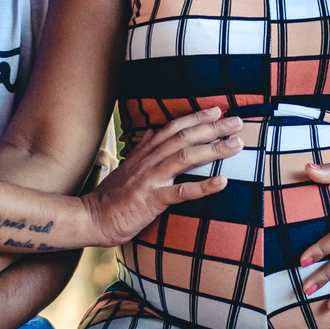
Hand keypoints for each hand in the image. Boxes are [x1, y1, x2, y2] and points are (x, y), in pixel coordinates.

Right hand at [82, 107, 242, 246]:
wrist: (91, 218)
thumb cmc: (111, 196)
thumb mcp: (126, 167)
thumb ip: (142, 149)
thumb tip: (152, 131)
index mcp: (145, 153)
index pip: (173, 128)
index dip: (196, 117)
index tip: (218, 110)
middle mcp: (149, 161)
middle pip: (185, 137)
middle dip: (213, 128)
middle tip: (238, 123)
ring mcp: (151, 179)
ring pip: (186, 157)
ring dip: (214, 149)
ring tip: (236, 145)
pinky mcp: (152, 200)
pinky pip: (181, 192)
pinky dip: (204, 186)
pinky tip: (223, 182)